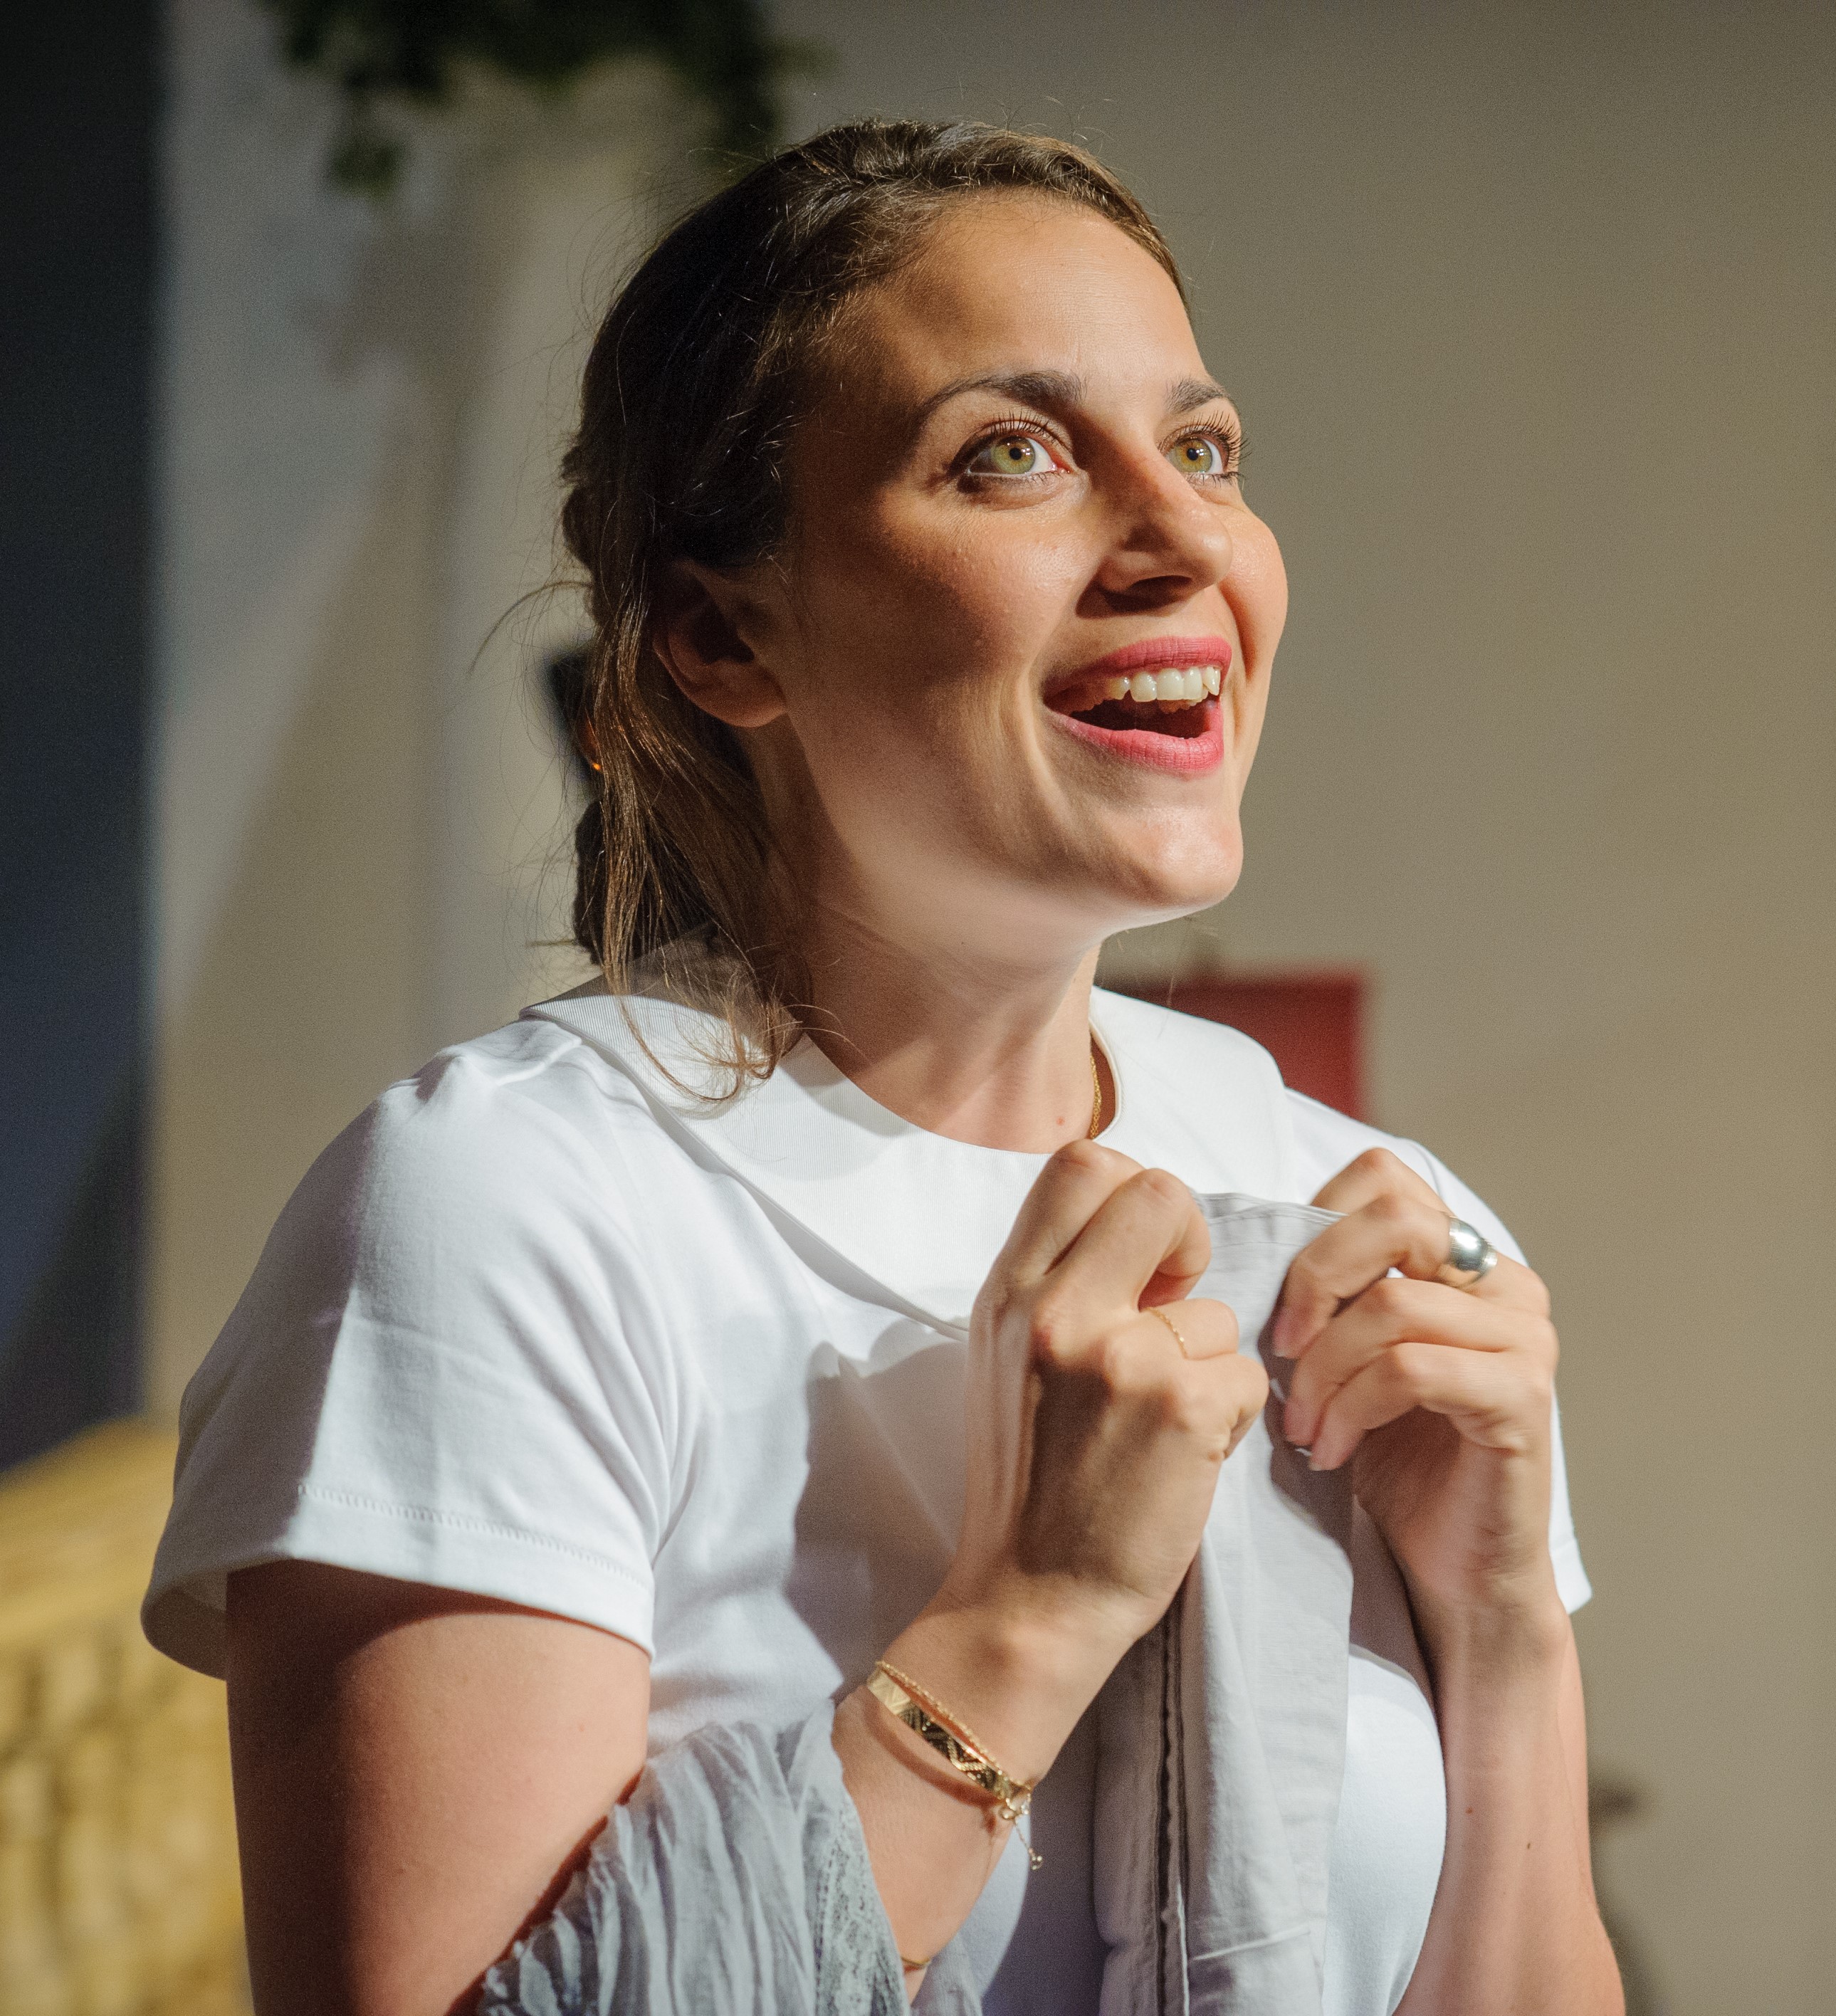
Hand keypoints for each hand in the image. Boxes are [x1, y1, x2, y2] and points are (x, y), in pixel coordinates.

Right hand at [937, 1139, 1268, 1682]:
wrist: (1028, 1599)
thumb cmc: (1028, 1481)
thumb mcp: (1009, 1356)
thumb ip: (1060, 1284)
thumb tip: (1138, 1232)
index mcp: (1010, 1291)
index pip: (1083, 1163)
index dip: (1132, 1196)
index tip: (1137, 1261)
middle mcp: (1056, 1311)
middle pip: (1159, 1192)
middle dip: (1188, 1242)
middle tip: (1175, 1306)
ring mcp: (1120, 1358)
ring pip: (1218, 1308)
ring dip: (1208, 1359)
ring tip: (1163, 1420)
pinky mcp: (1182, 1408)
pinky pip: (1244, 1372)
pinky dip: (1229, 1414)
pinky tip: (1186, 1456)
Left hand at [1271, 1149, 1563, 1645]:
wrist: (1451, 1570)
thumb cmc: (1387, 1458)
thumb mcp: (1342, 1355)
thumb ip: (1324, 1291)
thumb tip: (1243, 1236)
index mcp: (1462, 1255)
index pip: (1380, 1177)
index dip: (1312, 1229)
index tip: (1278, 1307)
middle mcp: (1507, 1282)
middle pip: (1394, 1219)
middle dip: (1314, 1281)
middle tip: (1279, 1353)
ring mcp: (1524, 1337)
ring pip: (1394, 1304)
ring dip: (1324, 1370)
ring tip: (1301, 1425)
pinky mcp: (1523, 1398)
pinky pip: (1414, 1370)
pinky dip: (1353, 1408)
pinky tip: (1330, 1450)